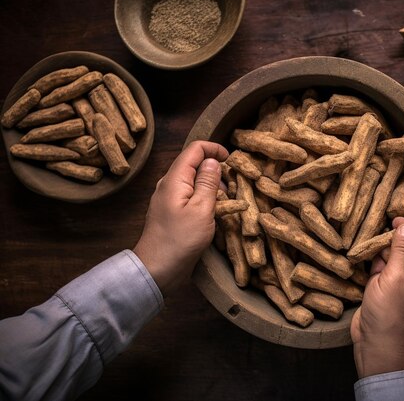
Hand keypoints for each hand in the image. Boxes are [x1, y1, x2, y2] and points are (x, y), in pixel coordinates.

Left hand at [133, 141, 228, 296]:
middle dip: (215, 170)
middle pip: (194, 164)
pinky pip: (190, 195)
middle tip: (232, 187)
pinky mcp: (172, 211)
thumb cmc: (180, 240)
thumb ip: (208, 182)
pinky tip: (214, 213)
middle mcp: (169, 184)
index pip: (195, 149)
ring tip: (226, 202)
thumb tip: (214, 161)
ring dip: (211, 186)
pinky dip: (204, 198)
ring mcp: (169, 198)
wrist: (157, 269)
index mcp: (175, 179)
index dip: (215, 149)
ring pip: (193, 180)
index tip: (232, 161)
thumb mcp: (202, 209)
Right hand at [350, 217, 403, 377]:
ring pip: (391, 256)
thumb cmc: (389, 314)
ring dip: (379, 248)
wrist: (376, 345)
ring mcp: (399, 282)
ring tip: (365, 241)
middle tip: (373, 229)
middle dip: (391, 237)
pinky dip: (373, 261)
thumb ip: (401, 250)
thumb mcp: (395, 277)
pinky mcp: (385, 288)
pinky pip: (382, 268)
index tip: (391, 218)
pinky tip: (361, 254)